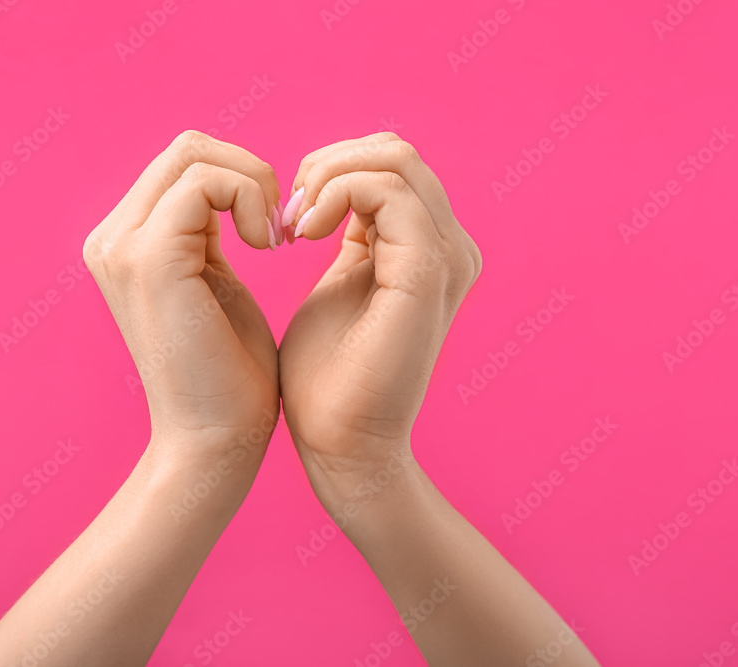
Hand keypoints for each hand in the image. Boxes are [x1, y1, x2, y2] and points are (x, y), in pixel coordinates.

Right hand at [83, 130, 281, 470]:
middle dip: (249, 174)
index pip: (183, 162)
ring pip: (196, 154)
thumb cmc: (229, 373)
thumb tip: (230, 183)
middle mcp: (111, 238)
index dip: (240, 178)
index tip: (273, 231)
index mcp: (125, 242)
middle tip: (278, 230)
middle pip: (187, 147)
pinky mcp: (149, 258)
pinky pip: (207, 182)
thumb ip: (208, 230)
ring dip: (254, 186)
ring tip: (274, 240)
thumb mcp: (216, 281)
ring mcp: (122, 246)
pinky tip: (267, 246)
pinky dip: (251, 199)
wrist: (215, 441)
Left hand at [278, 133, 481, 486]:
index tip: (288, 216)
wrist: (341, 446)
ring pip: (393, 158)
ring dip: (327, 177)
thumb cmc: (327, 375)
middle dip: (327, 165)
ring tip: (294, 225)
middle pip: (394, 150)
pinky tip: (303, 233)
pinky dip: (335, 194)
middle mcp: (449, 245)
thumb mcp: (338, 283)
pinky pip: (387, 189)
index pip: (388, 163)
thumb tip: (331, 189)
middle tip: (288, 213)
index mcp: (429, 246)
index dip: (330, 171)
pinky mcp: (428, 270)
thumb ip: (349, 233)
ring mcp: (446, 255)